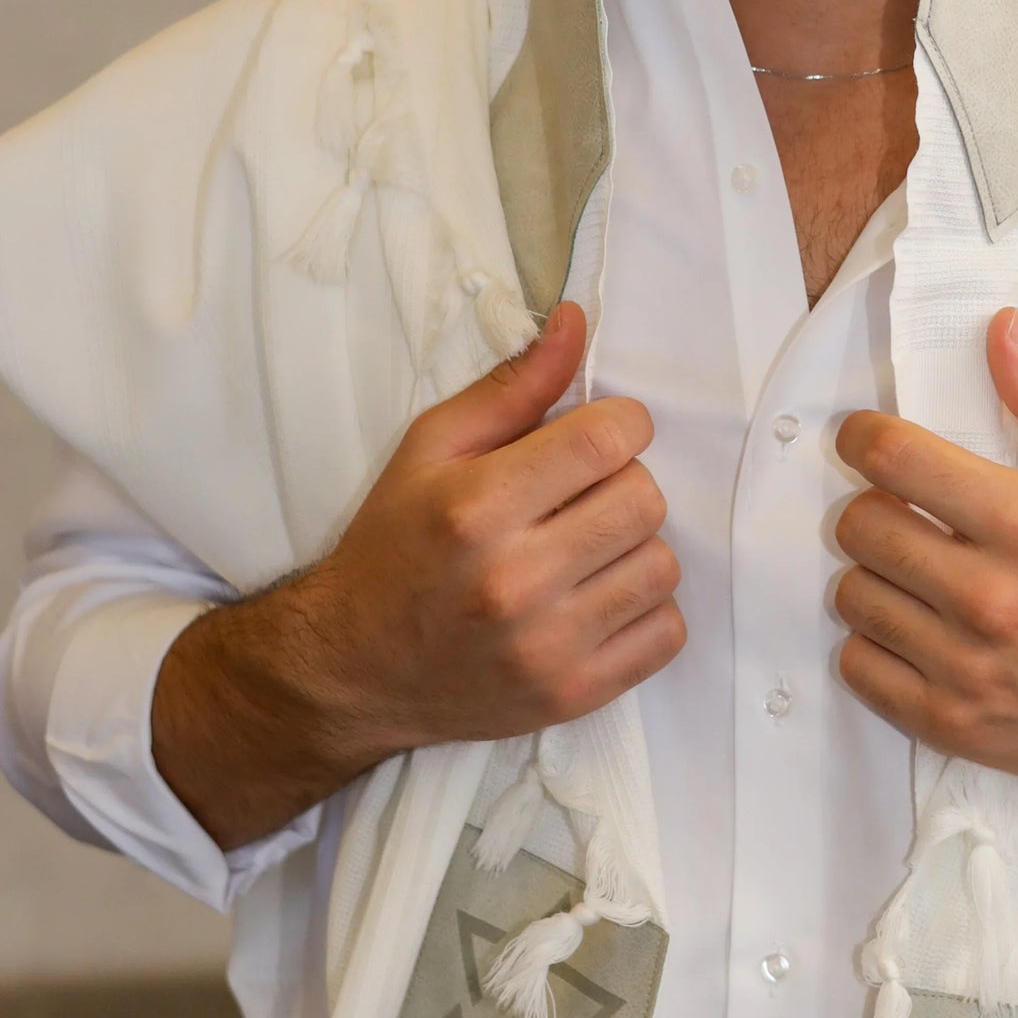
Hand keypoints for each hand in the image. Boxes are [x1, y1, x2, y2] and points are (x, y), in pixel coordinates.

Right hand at [151, 303, 684, 848]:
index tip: (599, 436)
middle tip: (583, 496)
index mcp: (477, 508)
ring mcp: (548, 648)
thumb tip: (577, 321)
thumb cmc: (393, 545)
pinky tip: (597, 598)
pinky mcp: (573, 696)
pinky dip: (645, 611)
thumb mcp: (430, 449)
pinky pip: (667, 633)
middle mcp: (515, 581)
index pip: (607, 442)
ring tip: (587, 549)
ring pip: (662, 566)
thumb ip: (513, 386)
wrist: (350, 670)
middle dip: (623, 484)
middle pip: (644, 500)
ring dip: (635, 548)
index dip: (620, 425)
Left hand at [832, 309, 1017, 831]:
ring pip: (853, 596)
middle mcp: (991, 598)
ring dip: (875, 573)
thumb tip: (1000, 331)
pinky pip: (859, 667)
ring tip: (916, 569)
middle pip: (860, 526)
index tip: (867, 438)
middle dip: (874, 503)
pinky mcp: (953, 723)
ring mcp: (966, 668)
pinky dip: (875, 644)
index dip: (864, 437)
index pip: (894, 460)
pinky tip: (916, 627)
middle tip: (904, 508)